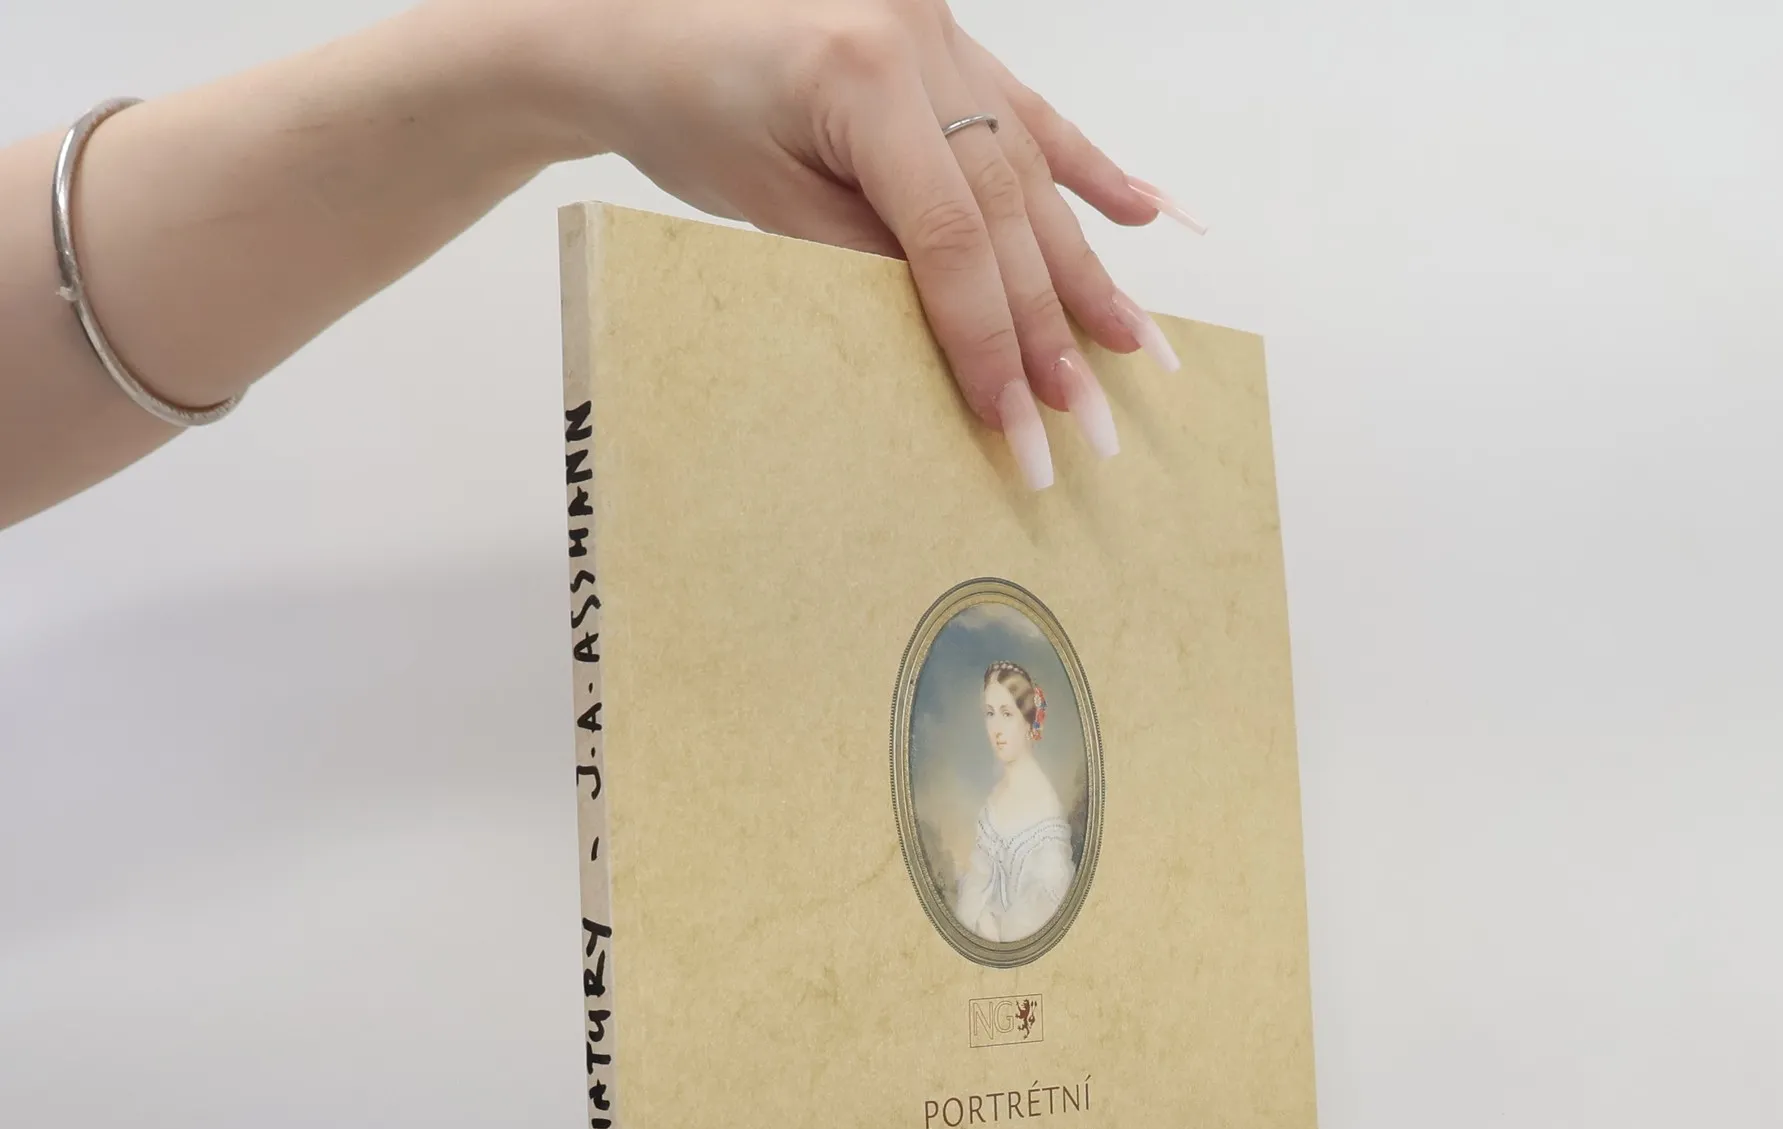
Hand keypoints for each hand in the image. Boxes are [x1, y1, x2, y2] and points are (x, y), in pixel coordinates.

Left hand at [472, 0, 1197, 484]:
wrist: (630, 18)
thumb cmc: (680, 104)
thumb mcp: (764, 202)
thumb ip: (868, 260)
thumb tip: (967, 336)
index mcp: (863, 75)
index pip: (952, 241)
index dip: (990, 344)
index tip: (1019, 426)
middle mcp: (919, 41)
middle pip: (1007, 213)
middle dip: (1050, 327)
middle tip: (1091, 418)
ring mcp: (941, 34)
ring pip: (1032, 170)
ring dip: (1087, 267)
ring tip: (1137, 347)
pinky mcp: (943, 41)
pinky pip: (1030, 111)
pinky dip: (1089, 168)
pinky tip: (1145, 215)